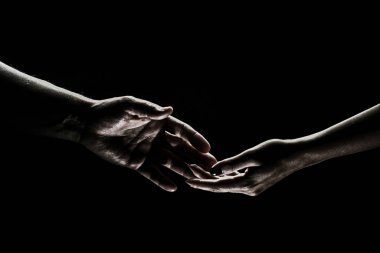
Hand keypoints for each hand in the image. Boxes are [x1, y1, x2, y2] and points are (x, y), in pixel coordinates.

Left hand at [79, 96, 215, 191]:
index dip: (195, 139)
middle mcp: (157, 137)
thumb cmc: (110, 111)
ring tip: (196, 178)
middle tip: (211, 166)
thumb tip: (170, 110)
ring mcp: (148, 151)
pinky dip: (162, 181)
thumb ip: (149, 110)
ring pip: (169, 162)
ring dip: (182, 169)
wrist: (89, 125)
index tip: (206, 148)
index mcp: (158, 122)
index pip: (181, 131)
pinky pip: (152, 174)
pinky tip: (173, 187)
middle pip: (180, 148)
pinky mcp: (137, 163)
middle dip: (195, 157)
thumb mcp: (130, 106)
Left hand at [187, 139, 308, 195]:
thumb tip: (214, 170)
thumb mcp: (252, 155)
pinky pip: (236, 182)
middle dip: (204, 180)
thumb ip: (232, 163)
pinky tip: (218, 172)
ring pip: (228, 185)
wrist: (298, 155)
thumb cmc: (276, 151)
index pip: (218, 185)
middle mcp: (249, 190)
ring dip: (214, 178)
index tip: (188, 180)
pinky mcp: (257, 185)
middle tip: (189, 171)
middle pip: (221, 187)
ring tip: (199, 170)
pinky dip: (225, 177)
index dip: (202, 182)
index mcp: (247, 184)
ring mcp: (253, 189)